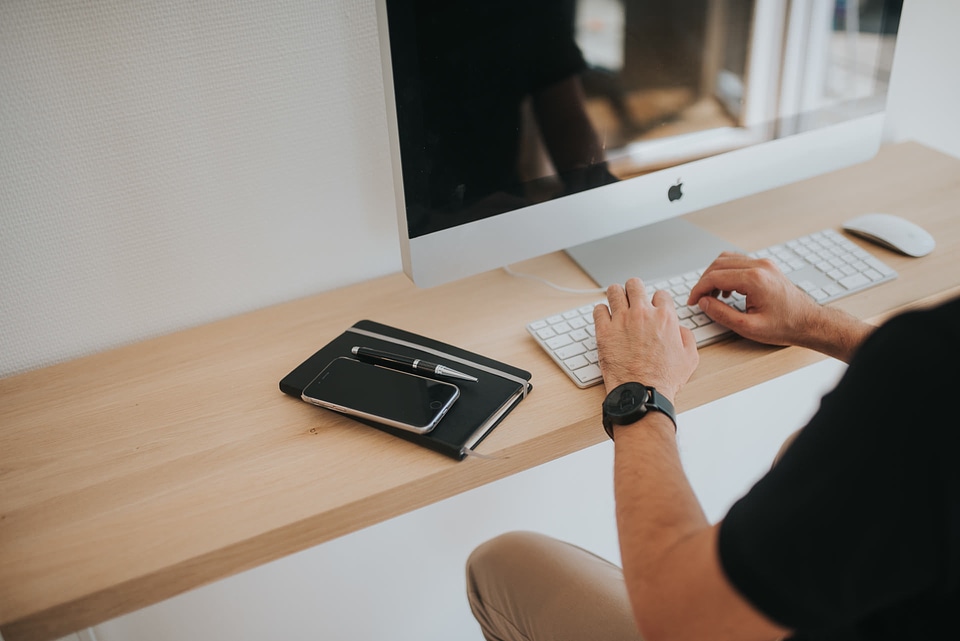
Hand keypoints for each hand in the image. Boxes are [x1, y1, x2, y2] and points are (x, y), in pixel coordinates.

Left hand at [593, 278, 698, 400]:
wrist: (643, 392)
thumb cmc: (664, 379)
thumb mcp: (690, 358)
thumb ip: (686, 337)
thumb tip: (679, 329)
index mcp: (664, 317)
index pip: (660, 294)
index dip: (656, 301)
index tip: (652, 308)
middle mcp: (642, 314)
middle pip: (635, 285)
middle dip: (634, 290)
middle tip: (631, 299)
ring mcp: (621, 320)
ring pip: (614, 291)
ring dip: (616, 295)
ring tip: (616, 303)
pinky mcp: (604, 331)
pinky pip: (598, 310)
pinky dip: (601, 312)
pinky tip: (604, 319)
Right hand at [686, 252, 820, 346]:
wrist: (808, 322)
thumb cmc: (784, 326)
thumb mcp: (748, 327)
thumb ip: (721, 314)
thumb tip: (703, 303)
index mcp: (755, 279)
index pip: (715, 276)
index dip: (698, 289)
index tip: (692, 301)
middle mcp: (759, 266)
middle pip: (719, 264)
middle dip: (704, 281)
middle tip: (699, 299)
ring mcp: (764, 264)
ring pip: (727, 260)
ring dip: (714, 275)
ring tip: (712, 295)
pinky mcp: (766, 266)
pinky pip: (738, 262)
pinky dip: (726, 273)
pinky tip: (726, 290)